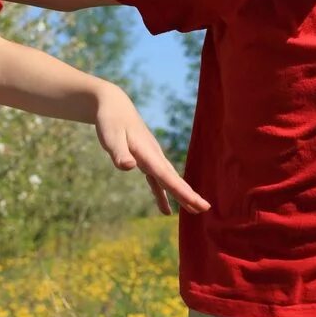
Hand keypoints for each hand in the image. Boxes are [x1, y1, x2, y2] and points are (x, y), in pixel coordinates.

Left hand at [94, 87, 209, 214]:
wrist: (114, 105)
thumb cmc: (110, 121)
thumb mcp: (110, 138)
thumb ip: (119, 153)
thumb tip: (129, 168)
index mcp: (148, 153)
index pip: (167, 177)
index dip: (182, 192)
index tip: (198, 203)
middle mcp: (154, 157)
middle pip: (174, 180)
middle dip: (189, 195)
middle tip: (205, 208)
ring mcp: (152, 158)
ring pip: (169, 180)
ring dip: (181, 195)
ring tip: (194, 211)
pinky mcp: (145, 160)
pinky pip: (157, 181)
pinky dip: (162, 194)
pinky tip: (165, 210)